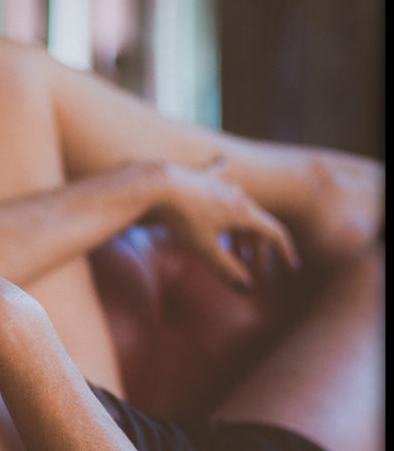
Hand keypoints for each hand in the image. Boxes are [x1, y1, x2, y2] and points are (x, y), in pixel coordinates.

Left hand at [154, 158, 300, 288]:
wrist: (158, 184)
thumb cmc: (181, 218)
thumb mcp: (204, 249)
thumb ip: (225, 269)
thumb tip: (246, 288)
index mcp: (244, 214)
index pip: (274, 233)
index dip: (284, 252)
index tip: (291, 268)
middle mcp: (238, 196)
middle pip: (257, 223)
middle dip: (259, 249)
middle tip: (257, 269)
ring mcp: (220, 184)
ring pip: (239, 206)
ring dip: (242, 227)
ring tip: (238, 245)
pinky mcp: (201, 177)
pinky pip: (217, 176)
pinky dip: (223, 178)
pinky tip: (224, 162)